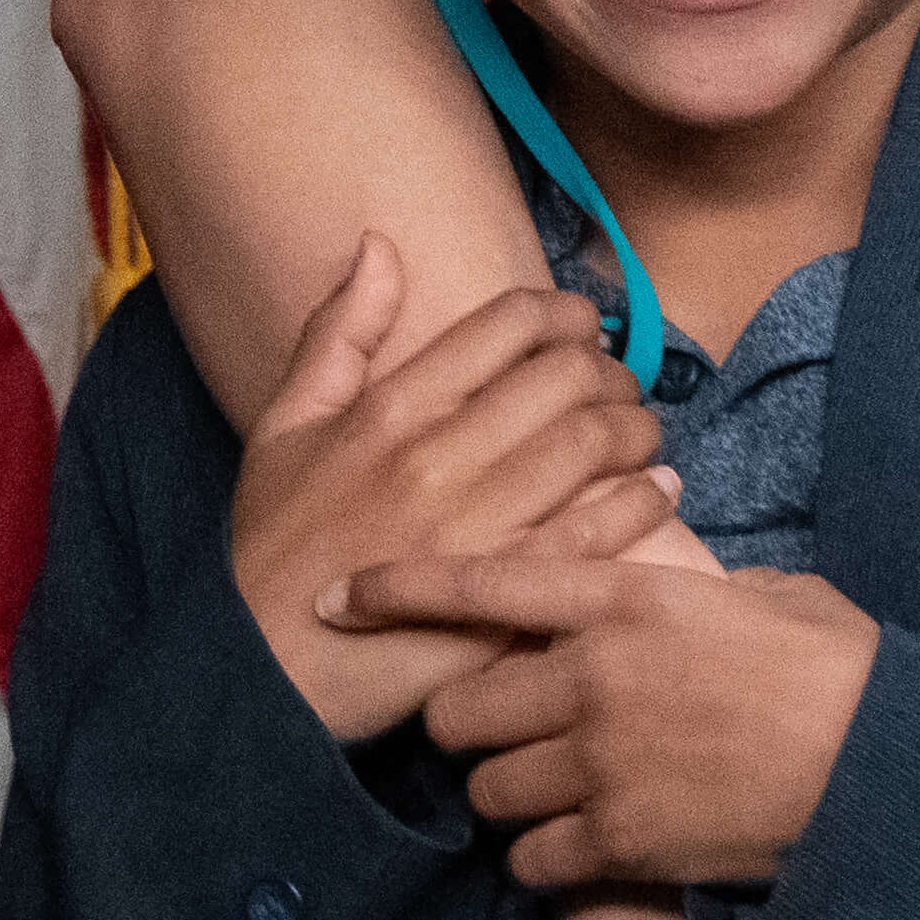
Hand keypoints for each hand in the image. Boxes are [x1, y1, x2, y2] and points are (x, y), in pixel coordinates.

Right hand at [224, 239, 680, 741]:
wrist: (259, 675)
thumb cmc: (270, 549)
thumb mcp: (282, 429)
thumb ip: (336, 333)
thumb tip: (378, 244)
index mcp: (389, 407)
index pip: (510, 323)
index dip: (566, 312)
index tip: (583, 328)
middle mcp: (436, 457)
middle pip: (566, 376)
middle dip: (611, 370)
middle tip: (620, 386)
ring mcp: (472, 527)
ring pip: (591, 443)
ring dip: (636, 428)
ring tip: (642, 435)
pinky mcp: (498, 595)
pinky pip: (595, 532)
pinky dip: (642, 502)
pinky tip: (660, 490)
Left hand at [367, 554, 890, 894]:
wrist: (881, 762)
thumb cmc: (836, 667)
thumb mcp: (765, 592)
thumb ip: (691, 585)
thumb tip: (668, 581)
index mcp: (626, 598)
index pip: (483, 585)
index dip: (399, 588)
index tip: (339, 593)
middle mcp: (594, 677)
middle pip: (459, 708)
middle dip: (465, 720)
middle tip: (500, 727)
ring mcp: (601, 764)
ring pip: (485, 790)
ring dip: (503, 792)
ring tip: (547, 788)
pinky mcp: (619, 841)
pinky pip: (529, 858)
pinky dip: (542, 855)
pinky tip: (579, 843)